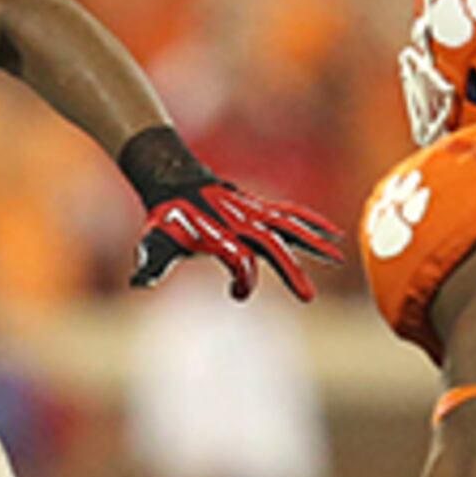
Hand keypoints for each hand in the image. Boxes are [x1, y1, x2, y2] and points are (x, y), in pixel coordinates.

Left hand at [133, 181, 346, 301]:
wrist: (174, 180)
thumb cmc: (166, 219)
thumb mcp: (154, 242)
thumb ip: (150, 263)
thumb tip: (137, 282)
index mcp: (216, 236)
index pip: (237, 260)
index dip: (241, 280)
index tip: (235, 292)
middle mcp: (238, 223)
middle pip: (270, 248)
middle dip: (290, 273)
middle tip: (308, 297)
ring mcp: (251, 214)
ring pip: (287, 228)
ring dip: (312, 243)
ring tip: (338, 257)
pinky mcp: (259, 209)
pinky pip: (288, 215)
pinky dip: (309, 222)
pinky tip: (332, 233)